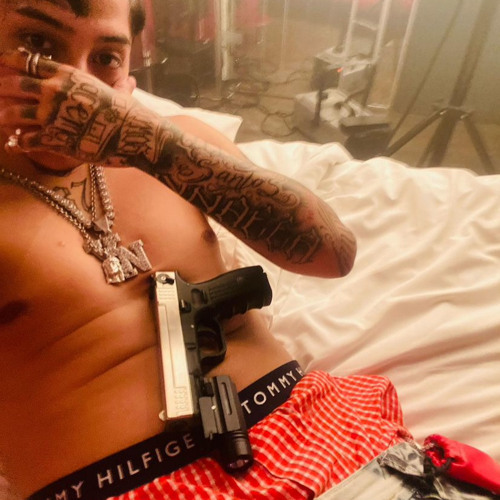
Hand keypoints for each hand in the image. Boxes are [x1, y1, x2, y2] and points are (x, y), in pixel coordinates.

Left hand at [0, 48, 160, 167]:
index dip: (13, 62)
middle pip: (15, 84)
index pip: (30, 62)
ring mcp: (52, 115)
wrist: (136, 135)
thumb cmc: (131, 114)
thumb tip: (128, 82)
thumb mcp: (120, 94)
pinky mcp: (54, 139)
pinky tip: (14, 144)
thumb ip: (116, 87)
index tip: (4, 64)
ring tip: (2, 119)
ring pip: (13, 112)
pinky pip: (24, 140)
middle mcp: (54, 91)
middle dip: (2, 87)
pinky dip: (16, 143)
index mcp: (68, 75)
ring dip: (5, 116)